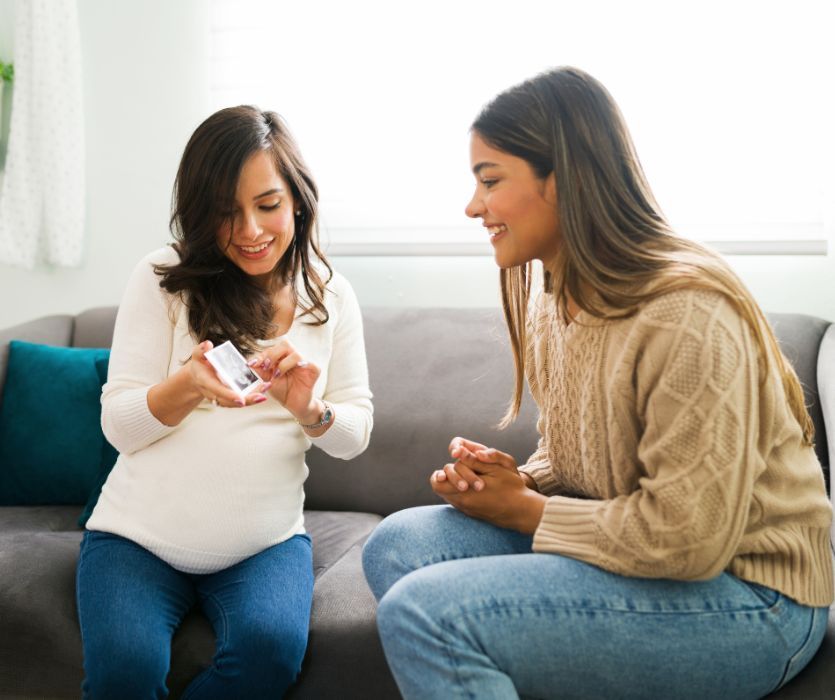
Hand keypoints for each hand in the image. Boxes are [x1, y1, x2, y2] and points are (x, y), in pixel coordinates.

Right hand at [189, 341, 269, 407]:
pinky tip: (263, 392)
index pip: (218, 390)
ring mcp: (221, 397)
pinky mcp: (228, 397)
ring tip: (264, 394)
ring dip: (251, 400)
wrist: (197, 375)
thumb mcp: (198, 354)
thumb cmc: (200, 364)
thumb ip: (202, 350)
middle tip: (260, 397)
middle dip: (246, 400)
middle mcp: (214, 393)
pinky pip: (239, 400)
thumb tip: (207, 345)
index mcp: (206, 382)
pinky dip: (251, 398)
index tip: (241, 399)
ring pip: (236, 403)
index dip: (229, 395)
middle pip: (230, 401)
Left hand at [247, 339, 320, 420]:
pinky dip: (298, 368)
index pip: (272, 348)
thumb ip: (260, 370)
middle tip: (265, 367)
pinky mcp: (314, 370)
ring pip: (295, 354)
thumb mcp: (267, 380)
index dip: (261, 355)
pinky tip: (291, 376)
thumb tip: (249, 364)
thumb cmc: (283, 390)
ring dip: (283, 364)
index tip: (252, 364)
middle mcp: (294, 356)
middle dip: (272, 355)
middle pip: (285, 344)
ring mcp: (305, 362)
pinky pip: (309, 363)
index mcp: (282, 356)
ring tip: (277, 375)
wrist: (294, 405)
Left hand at [430, 441, 546, 533]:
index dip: (442, 473)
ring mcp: (467, 510)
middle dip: (449, 476)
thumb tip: (458, 451)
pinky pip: (458, 501)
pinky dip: (462, 491)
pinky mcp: (472, 513)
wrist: (522, 511)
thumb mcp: (495, 469)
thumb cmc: (511, 488)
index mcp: (464, 493)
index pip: (437, 483)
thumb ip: (474, 460)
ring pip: (449, 495)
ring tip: (471, 476)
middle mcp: (462, 504)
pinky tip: (475, 485)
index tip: (452, 465)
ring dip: (455, 484)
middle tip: (462, 469)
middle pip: (440, 489)